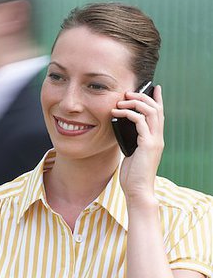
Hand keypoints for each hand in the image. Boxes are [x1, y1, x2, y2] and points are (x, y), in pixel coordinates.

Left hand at [111, 85, 164, 203]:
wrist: (138, 189)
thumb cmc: (132, 174)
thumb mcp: (131, 152)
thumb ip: (131, 139)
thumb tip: (121, 127)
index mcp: (155, 138)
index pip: (160, 114)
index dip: (158, 99)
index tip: (155, 87)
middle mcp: (158, 138)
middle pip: (156, 109)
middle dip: (142, 97)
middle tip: (128, 93)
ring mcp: (155, 141)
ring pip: (150, 112)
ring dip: (135, 103)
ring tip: (120, 102)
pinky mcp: (148, 145)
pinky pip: (140, 122)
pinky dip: (129, 114)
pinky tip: (117, 114)